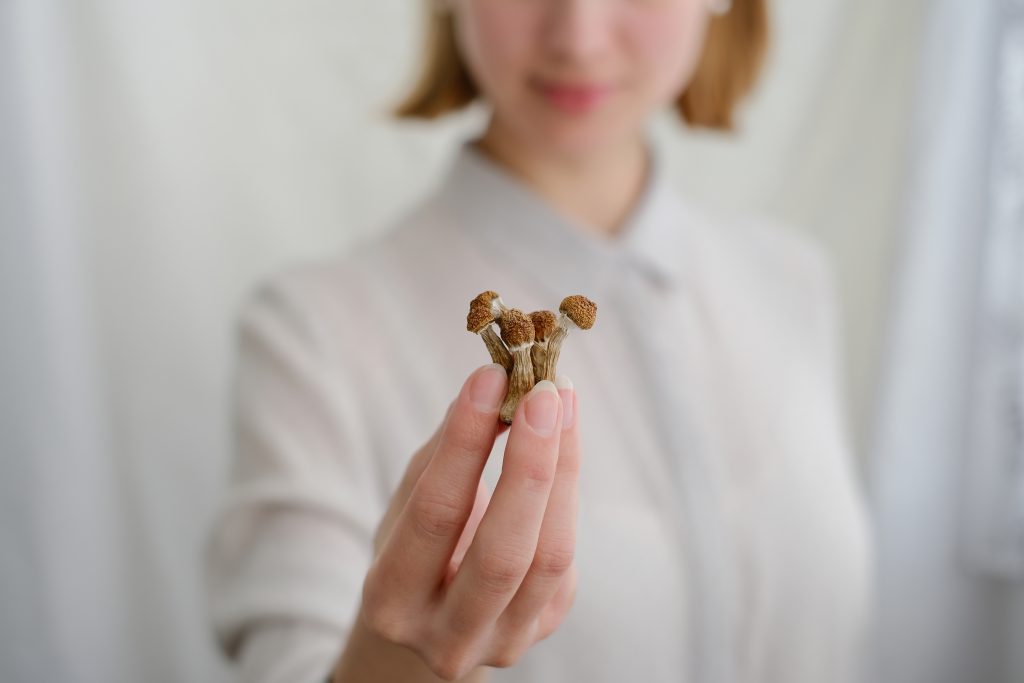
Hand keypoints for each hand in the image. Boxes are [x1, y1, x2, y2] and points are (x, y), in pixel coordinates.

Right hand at [358, 364, 579, 680]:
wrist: (431, 623)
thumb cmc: (413, 548)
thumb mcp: (407, 503)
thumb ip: (444, 456)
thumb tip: (489, 390)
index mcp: (392, 603)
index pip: (435, 514)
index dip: (464, 443)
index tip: (489, 379)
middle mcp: (446, 640)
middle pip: (502, 551)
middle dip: (530, 464)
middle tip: (543, 393)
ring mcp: (502, 644)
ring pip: (548, 558)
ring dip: (563, 471)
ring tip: (563, 405)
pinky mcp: (543, 631)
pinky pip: (565, 562)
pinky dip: (566, 494)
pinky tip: (561, 447)